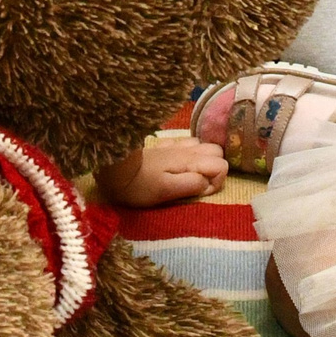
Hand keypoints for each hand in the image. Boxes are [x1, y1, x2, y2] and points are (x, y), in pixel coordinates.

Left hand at [99, 139, 227, 207]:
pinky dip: (189, 154)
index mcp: (190, 160)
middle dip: (213, 170)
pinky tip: (177, 164)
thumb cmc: (140, 185)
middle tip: (197, 185)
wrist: (113, 169)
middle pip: (217, 152)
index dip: (216, 182)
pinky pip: (186, 143)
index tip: (199, 193)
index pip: (222, 165)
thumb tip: (207, 182)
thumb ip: (191, 185)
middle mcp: (187, 149)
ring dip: (203, 161)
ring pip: (203, 146)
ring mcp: (175, 145)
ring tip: (189, 176)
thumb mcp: (166, 191)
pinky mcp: (164, 146)